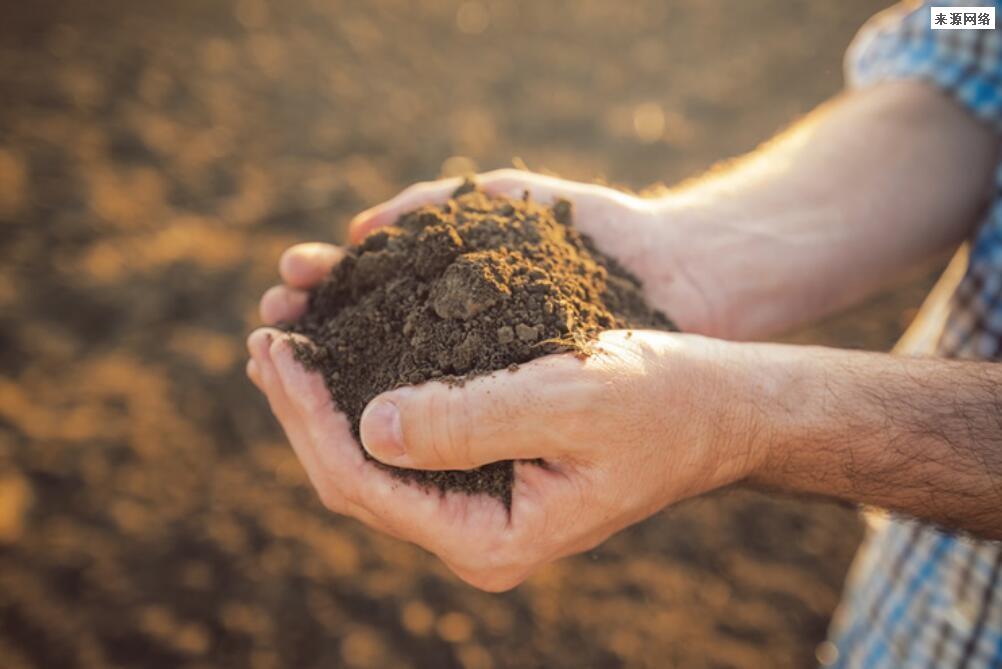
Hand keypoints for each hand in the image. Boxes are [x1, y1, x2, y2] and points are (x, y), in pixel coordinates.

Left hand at [248, 170, 751, 589]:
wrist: (716, 411)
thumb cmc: (661, 402)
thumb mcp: (570, 402)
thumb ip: (471, 421)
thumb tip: (372, 427)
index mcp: (491, 537)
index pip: (366, 482)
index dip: (309, 415)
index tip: (276, 347)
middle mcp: (475, 536)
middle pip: (355, 479)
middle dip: (301, 410)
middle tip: (265, 339)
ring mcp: (478, 509)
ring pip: (372, 463)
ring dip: (324, 404)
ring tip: (283, 347)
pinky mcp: (485, 476)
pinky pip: (404, 444)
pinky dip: (364, 398)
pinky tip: (341, 361)